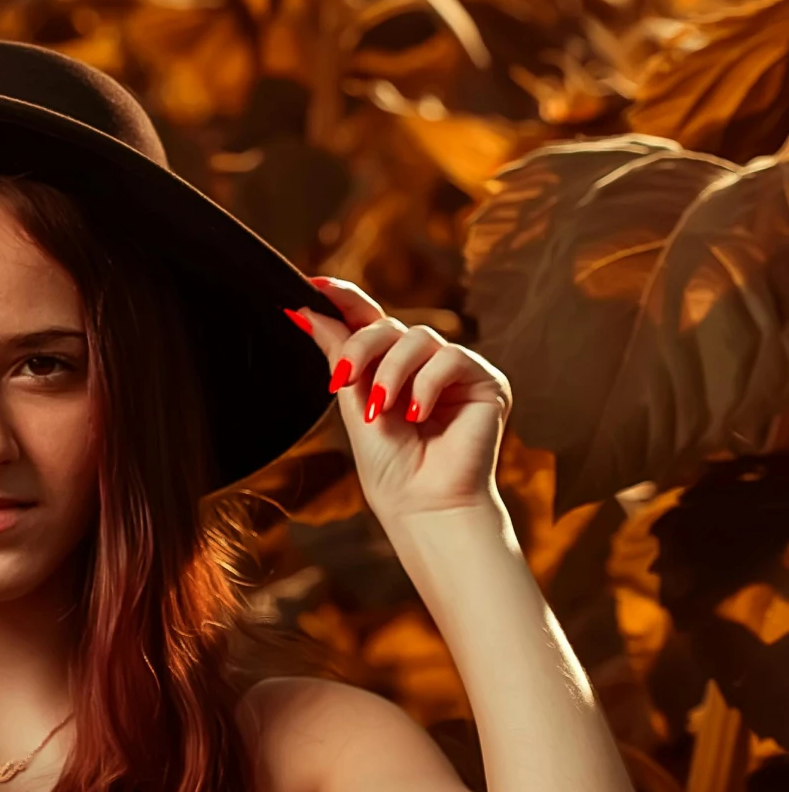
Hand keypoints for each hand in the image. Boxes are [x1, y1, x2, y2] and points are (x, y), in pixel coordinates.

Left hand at [288, 276, 510, 527]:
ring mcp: (456, 371)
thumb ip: (338, 354)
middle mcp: (425, 364)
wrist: (423, 506)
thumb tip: (306, 308)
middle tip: (342, 380)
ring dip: (392, 372)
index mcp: (392, 368)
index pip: (369, 321)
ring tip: (382, 409)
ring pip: (418, 337)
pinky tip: (418, 414)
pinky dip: (427, 384)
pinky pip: (451, 358)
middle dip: (361, 348)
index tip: (313, 285)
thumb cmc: (390, 468)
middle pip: (389, 326)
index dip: (345, 299)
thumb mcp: (352, 402)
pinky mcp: (486, 382)